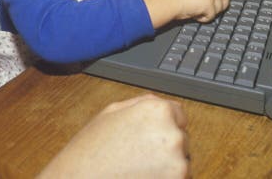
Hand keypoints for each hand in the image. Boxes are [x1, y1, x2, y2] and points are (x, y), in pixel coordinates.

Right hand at [40, 94, 188, 178]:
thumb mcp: (110, 113)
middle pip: (181, 139)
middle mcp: (172, 134)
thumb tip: (159, 102)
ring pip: (181, 163)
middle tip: (137, 155)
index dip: (163, 127)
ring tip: (137, 169)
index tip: (150, 138)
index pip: (179, 115)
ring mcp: (178, 164)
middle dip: (165, 147)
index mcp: (157, 111)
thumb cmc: (89, 154)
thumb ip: (141, 103)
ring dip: (167, 167)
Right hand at [169, 0, 228, 22]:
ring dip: (209, 13)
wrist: (168, 0)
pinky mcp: (209, 3)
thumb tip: (205, 2)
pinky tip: (194, 15)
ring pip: (219, 7)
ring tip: (196, 13)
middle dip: (222, 5)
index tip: (213, 4)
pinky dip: (204, 18)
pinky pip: (212, 15)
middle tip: (214, 12)